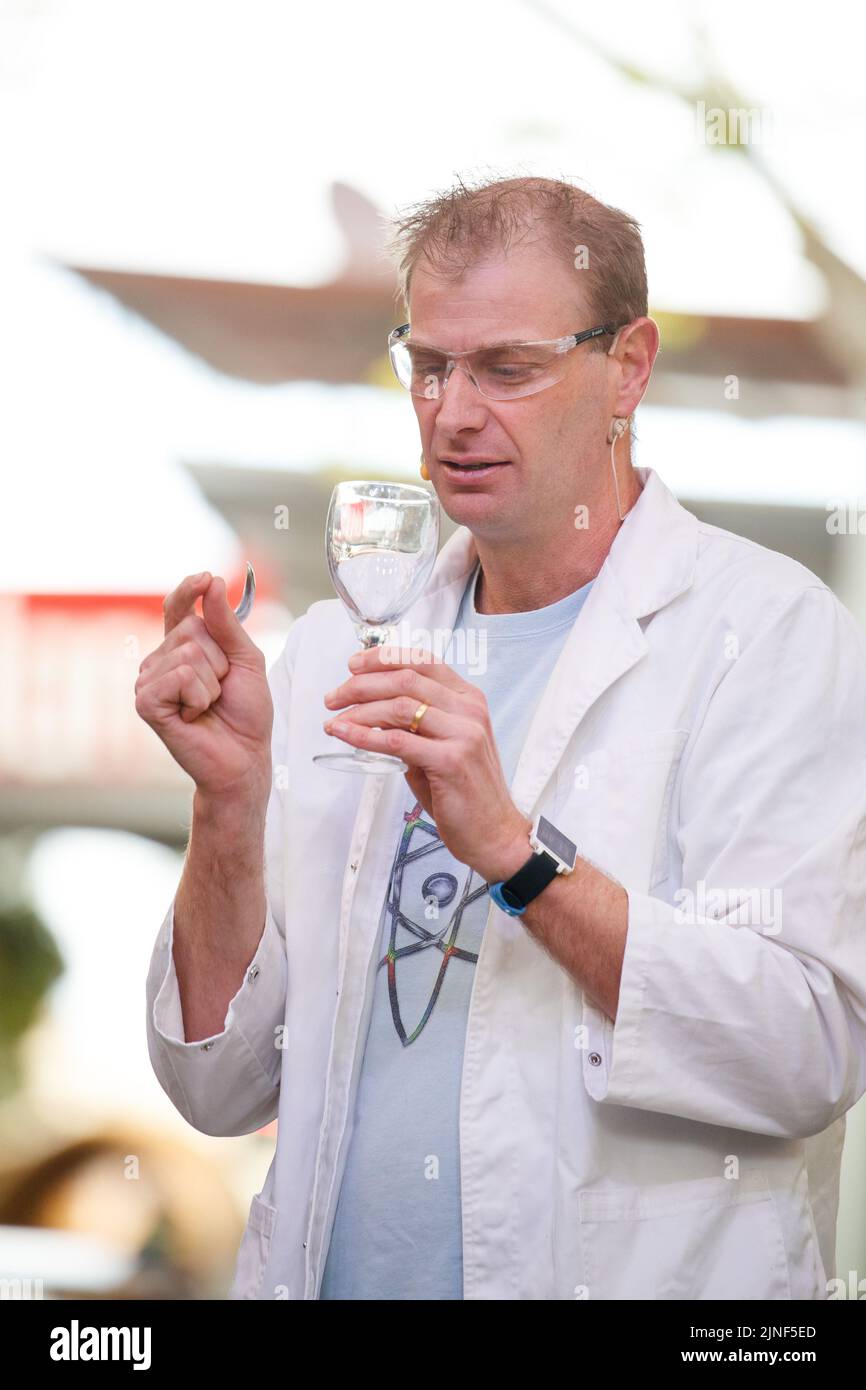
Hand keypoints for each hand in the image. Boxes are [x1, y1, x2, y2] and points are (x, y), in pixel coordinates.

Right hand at [135, 571, 273, 802]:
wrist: (244, 757)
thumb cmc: (246, 713)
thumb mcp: (246, 660)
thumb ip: (227, 624)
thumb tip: (212, 582)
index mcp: (183, 648)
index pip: (177, 608)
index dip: (188, 591)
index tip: (206, 577)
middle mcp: (161, 661)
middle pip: (192, 628)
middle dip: (220, 660)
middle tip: (221, 690)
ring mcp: (150, 681)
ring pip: (188, 653)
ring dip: (212, 682)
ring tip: (208, 706)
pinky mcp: (146, 702)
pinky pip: (179, 676)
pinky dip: (199, 696)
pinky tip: (194, 716)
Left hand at [322, 645, 531, 881]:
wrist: (493, 833)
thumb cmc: (463, 792)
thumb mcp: (440, 746)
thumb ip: (413, 725)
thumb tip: (369, 710)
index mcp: (469, 699)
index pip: (423, 662)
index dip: (384, 658)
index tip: (354, 664)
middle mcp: (469, 710)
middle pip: (406, 680)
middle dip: (361, 684)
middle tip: (334, 697)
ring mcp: (463, 733)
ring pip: (399, 706)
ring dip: (358, 710)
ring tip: (335, 719)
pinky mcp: (451, 760)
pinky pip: (397, 741)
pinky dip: (365, 736)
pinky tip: (346, 735)